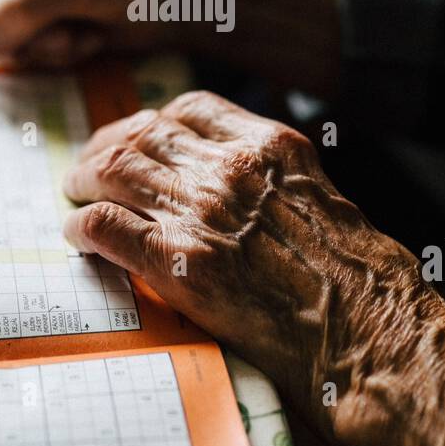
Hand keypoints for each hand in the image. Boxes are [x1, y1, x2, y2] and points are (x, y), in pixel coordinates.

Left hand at [63, 91, 444, 445]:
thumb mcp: (320, 199)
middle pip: (141, 136)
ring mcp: (203, 213)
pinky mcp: (180, 264)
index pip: (187, 108)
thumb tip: (224, 181)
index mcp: (269, 145)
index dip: (149, 120)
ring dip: (84, 182)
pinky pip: (106, 227)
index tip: (133, 136)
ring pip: (113, 171)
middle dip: (105, 149)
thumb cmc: (358, 280)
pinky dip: (82, 227)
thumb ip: (271, 179)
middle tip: (85, 170)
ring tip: (74, 197)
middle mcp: (231, 168)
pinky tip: (78, 237)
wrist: (369, 337)